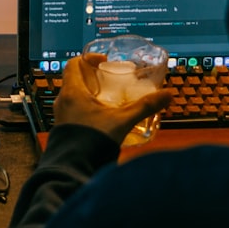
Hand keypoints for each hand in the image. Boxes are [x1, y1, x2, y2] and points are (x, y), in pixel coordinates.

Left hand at [53, 52, 172, 144]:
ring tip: (109, 98)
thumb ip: (145, 107)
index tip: (103, 62)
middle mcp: (63, 102)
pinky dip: (86, 108)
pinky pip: (73, 111)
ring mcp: (62, 116)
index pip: (73, 63)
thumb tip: (166, 95)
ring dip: (89, 93)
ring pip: (74, 96)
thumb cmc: (92, 142)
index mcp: (72, 92)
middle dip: (93, 77)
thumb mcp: (122, 121)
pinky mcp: (64, 129)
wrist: (75, 169)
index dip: (88, 58)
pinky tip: (102, 117)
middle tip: (110, 79)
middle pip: (75, 79)